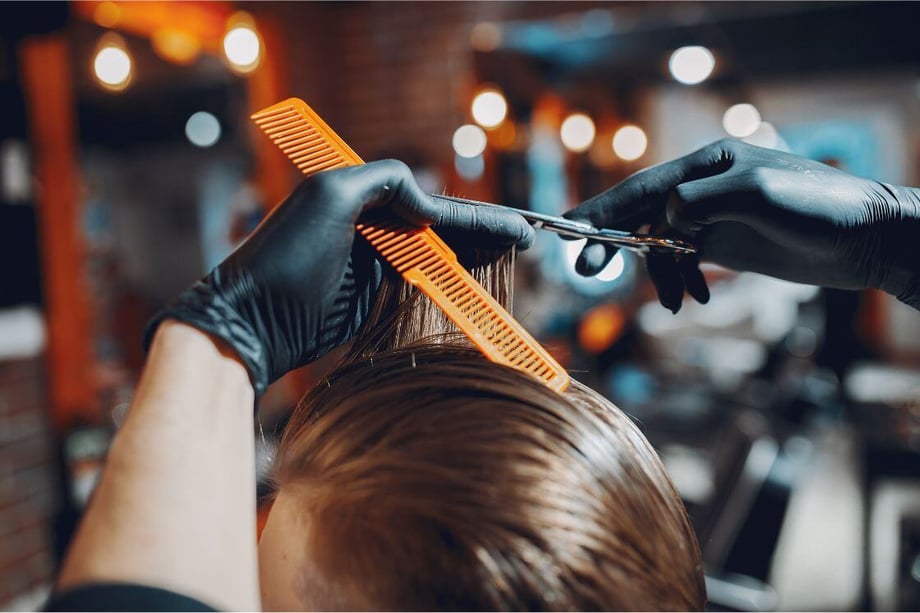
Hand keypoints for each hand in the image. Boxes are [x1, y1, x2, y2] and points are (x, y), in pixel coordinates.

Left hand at [144, 160, 534, 394]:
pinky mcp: (367, 297)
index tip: (513, 229)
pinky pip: (417, 283)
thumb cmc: (283, 256)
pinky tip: (474, 280)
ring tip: (511, 254)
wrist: (250, 321)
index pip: (429, 201)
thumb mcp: (328, 195)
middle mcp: (367, 225)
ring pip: (432, 254)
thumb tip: (426, 204)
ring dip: (472, 255)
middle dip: (482, 232)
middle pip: (437, 227)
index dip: (474, 215)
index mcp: (359, 196)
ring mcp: (369, 263)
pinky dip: (447, 281)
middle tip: (525, 239)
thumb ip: (383, 181)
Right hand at [565, 138, 919, 311]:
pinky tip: (694, 299)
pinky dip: (682, 281)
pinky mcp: (725, 242)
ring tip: (675, 304)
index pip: (642, 188)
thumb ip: (698, 200)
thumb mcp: (755, 193)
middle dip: (613, 243)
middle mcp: (703, 187)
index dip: (601, 209)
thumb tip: (664, 218)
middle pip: (642, 215)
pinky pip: (684, 261)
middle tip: (587, 271)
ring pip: (661, 245)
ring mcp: (713, 216)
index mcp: (707, 165)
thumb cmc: (817, 206)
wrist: (865, 239)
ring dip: (658, 276)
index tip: (566, 229)